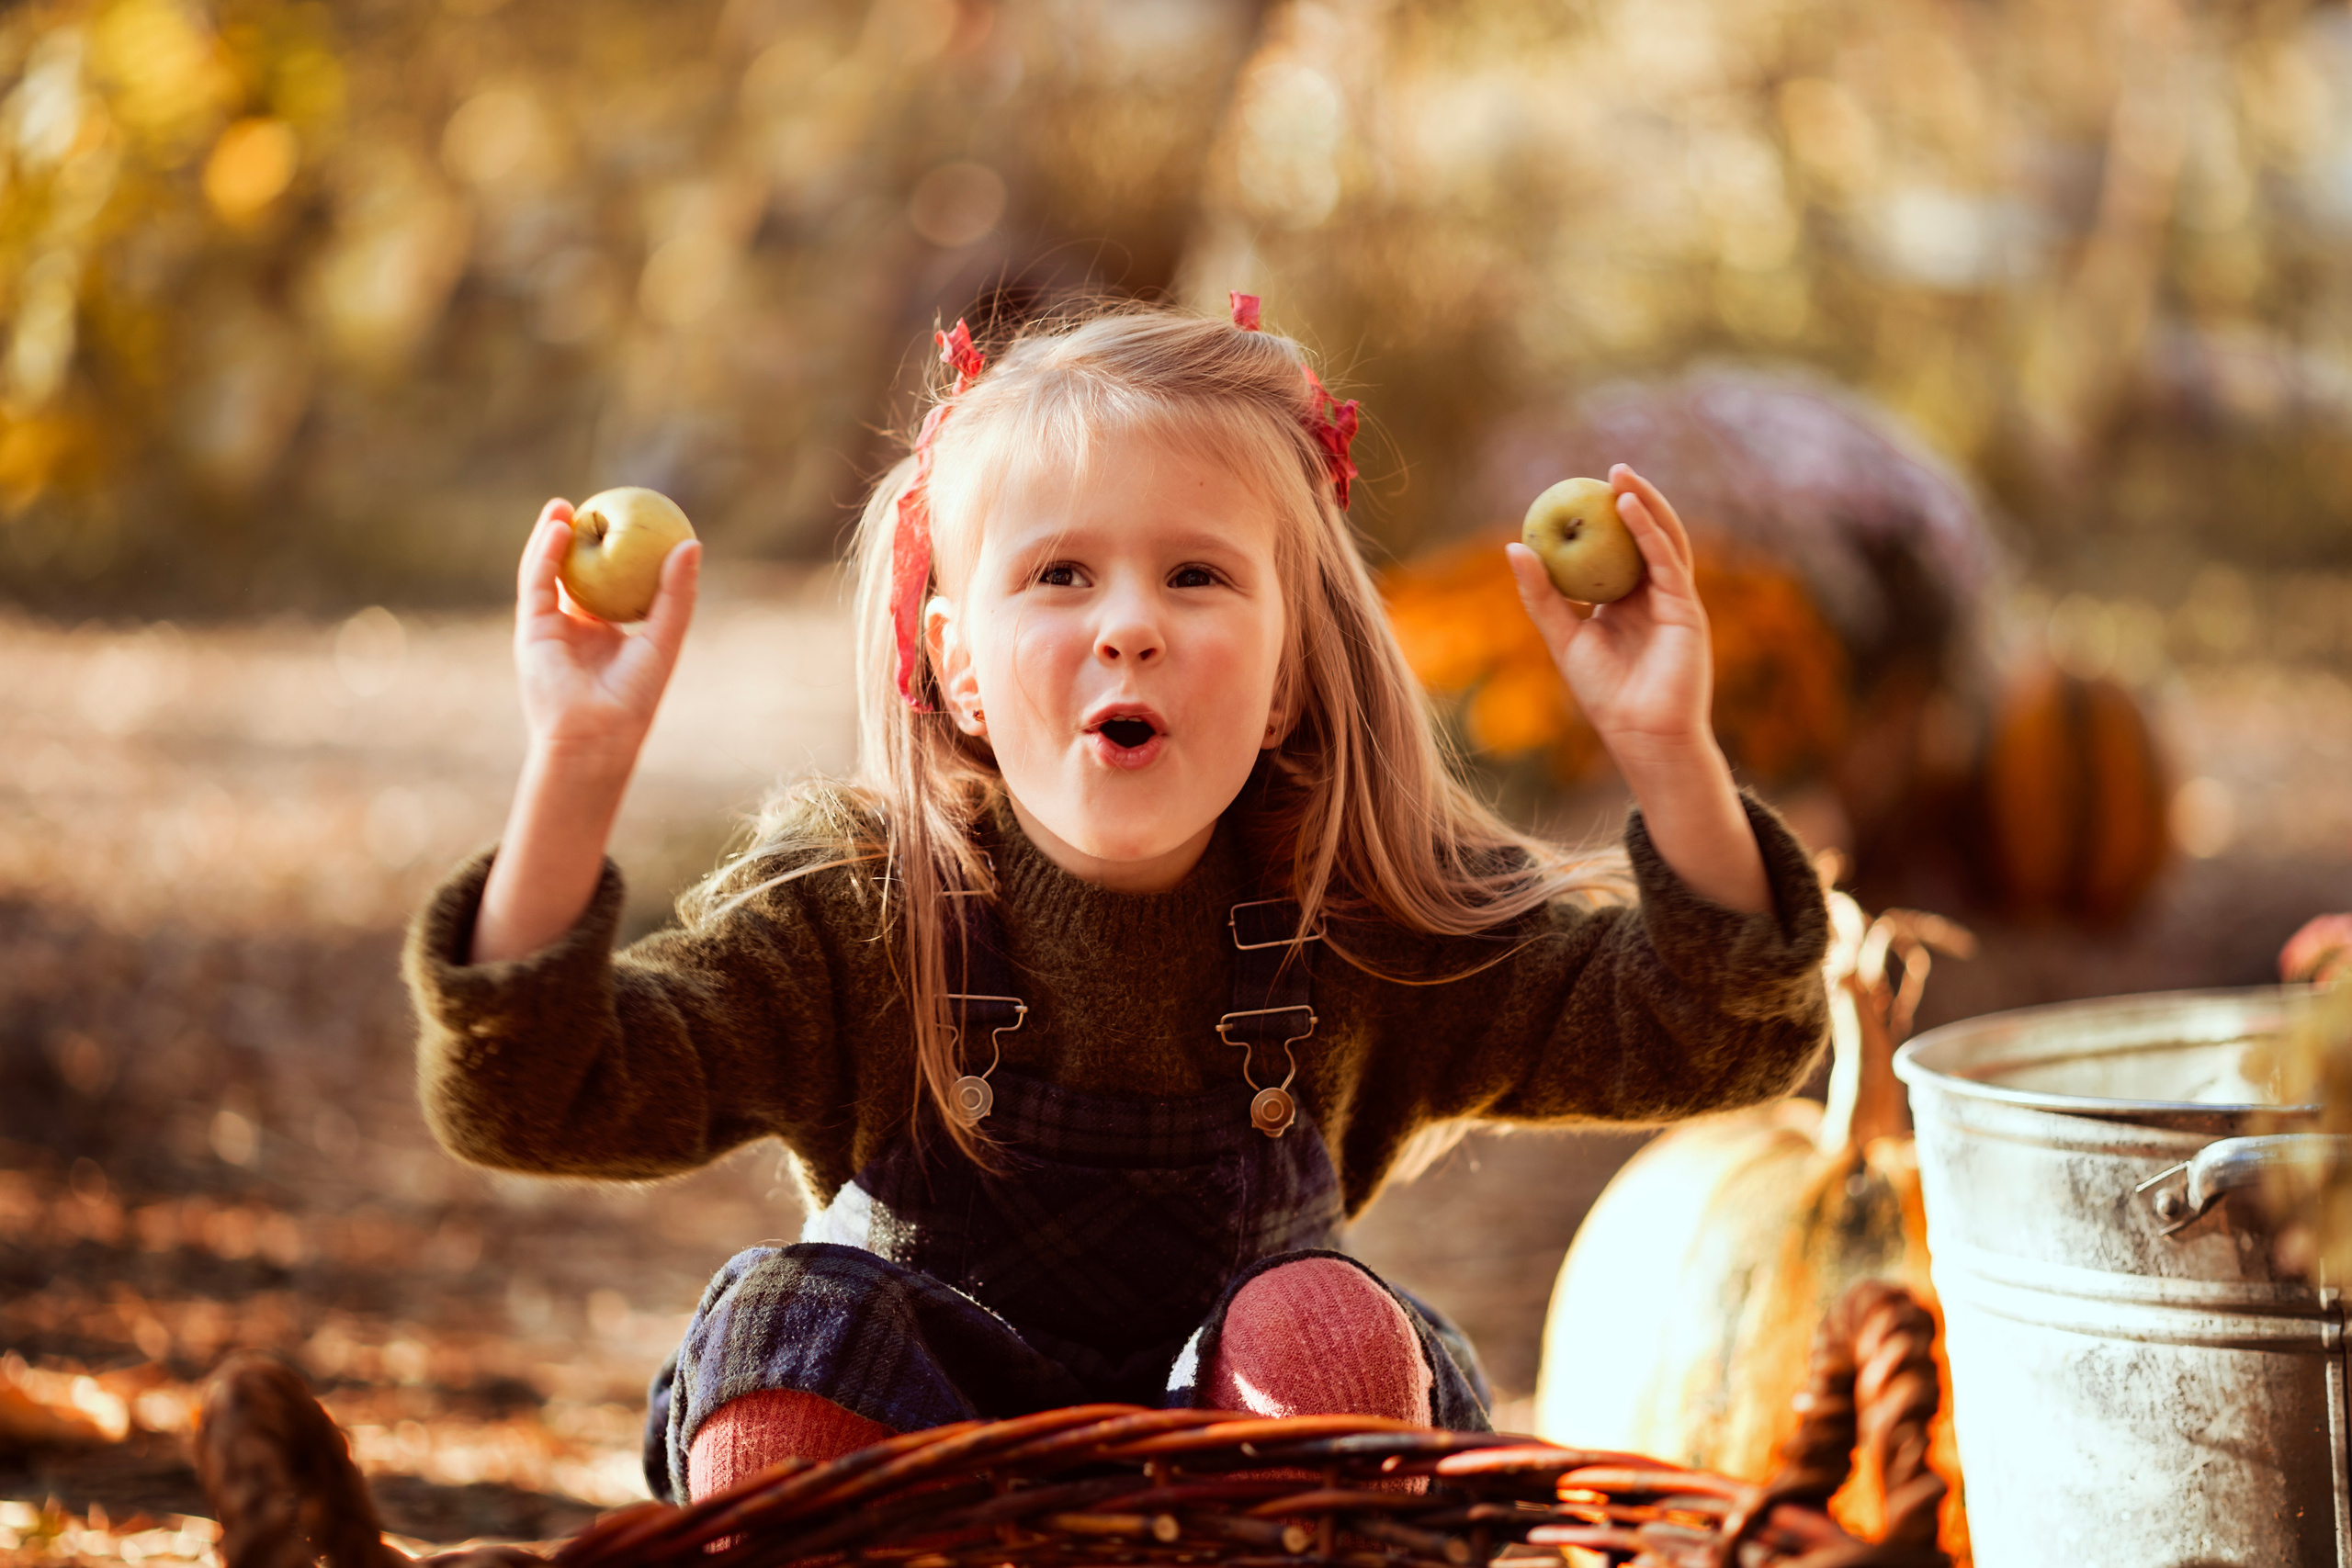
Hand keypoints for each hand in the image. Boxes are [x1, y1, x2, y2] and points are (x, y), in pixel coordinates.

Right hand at [513, 499, 700, 763]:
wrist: (596, 734)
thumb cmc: (635, 696)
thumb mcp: (664, 639)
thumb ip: (677, 595)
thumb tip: (692, 544)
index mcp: (606, 635)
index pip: (610, 586)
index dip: (617, 554)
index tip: (631, 522)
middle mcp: (575, 629)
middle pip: (575, 575)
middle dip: (578, 540)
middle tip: (595, 507)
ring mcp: (550, 628)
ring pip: (548, 573)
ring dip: (552, 537)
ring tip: (565, 505)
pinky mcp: (530, 628)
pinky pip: (536, 581)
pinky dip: (545, 552)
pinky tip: (558, 526)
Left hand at [1505, 465, 1769, 913]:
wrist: (1641, 733)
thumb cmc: (1604, 694)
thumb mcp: (1563, 638)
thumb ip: (1541, 595)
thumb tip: (1513, 546)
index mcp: (1627, 602)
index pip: (1617, 550)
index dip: (1604, 519)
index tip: (1579, 490)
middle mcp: (1654, 596)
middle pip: (1647, 536)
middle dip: (1632, 500)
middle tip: (1607, 470)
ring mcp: (1675, 600)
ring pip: (1664, 541)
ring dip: (1646, 505)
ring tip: (1622, 477)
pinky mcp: (1686, 608)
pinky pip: (1668, 561)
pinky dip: (1650, 533)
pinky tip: (1630, 509)